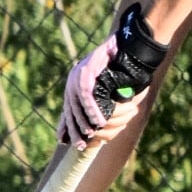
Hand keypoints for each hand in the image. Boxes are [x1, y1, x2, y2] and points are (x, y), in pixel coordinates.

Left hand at [59, 1, 169, 148]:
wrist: (129, 46)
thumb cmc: (122, 68)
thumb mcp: (109, 89)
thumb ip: (101, 103)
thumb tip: (98, 125)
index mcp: (75, 85)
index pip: (68, 109)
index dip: (65, 125)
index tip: (62, 140)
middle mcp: (73, 81)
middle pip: (70, 110)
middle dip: (74, 130)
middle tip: (80, 146)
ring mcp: (78, 75)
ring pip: (77, 105)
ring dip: (84, 122)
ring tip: (91, 135)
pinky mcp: (86, 71)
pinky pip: (87, 95)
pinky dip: (93, 109)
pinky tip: (99, 121)